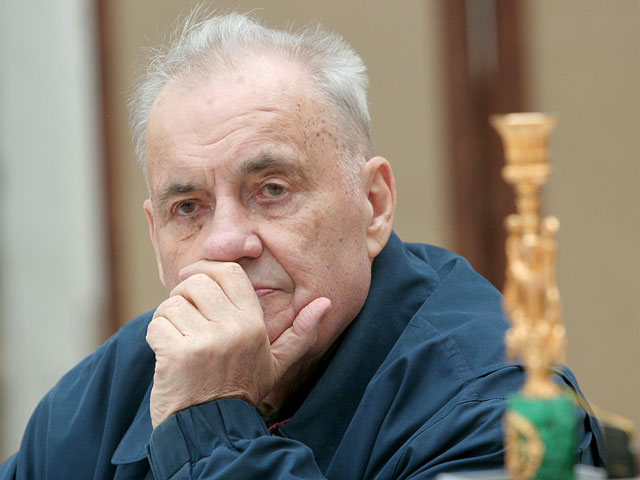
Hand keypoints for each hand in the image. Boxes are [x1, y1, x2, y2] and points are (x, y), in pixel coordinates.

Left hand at [145, 261, 330, 427]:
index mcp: (253, 324)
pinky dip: (156, 335)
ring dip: (168, 317)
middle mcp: (231, 329)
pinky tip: (167, 352)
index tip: (194, 278)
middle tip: (184, 314)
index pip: (229, 273)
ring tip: (178, 337)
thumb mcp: (277, 363)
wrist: (213, 430)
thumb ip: (300, 333)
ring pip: (172, 303)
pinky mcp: (177, 355)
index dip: (207, 269)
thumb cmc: (242, 391)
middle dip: (183, 293)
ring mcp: (204, 342)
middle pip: (197, 282)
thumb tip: (325, 303)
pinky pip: (157, 325)